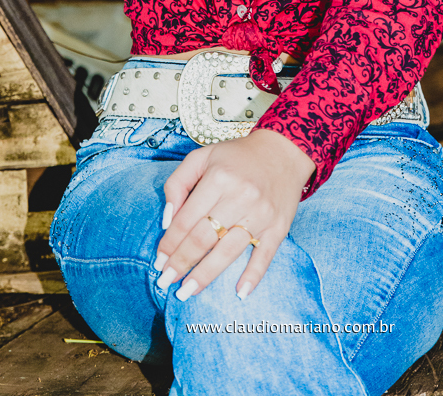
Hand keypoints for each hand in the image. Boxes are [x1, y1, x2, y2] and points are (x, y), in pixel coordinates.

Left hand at [155, 128, 315, 300]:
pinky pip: (265, 255)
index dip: (169, 244)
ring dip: (206, 275)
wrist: (284, 150)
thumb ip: (178, 183)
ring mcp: (261, 213)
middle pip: (204, 238)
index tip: (159, 262)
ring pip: (228, 251)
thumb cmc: (237, 156)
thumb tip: (167, 221)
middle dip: (181, 263)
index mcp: (218, 178)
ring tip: (187, 292)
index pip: (186, 220)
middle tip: (166, 282)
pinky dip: (253, 275)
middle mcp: (240, 196)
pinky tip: (240, 292)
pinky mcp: (279, 226)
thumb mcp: (202, 156)